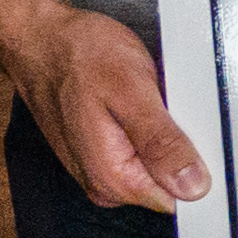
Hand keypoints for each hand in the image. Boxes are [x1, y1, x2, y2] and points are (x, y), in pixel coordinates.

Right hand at [0, 0, 206, 209]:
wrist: (41, 40)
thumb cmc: (79, 55)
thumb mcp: (131, 90)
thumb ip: (162, 143)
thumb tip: (192, 185)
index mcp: (113, 177)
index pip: (178, 198)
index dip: (195, 166)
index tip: (190, 134)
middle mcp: (104, 182)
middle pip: (170, 183)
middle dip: (179, 146)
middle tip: (163, 106)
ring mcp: (101, 169)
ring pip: (157, 166)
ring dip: (163, 135)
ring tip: (148, 100)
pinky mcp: (102, 154)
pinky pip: (142, 152)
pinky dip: (149, 127)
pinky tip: (138, 104)